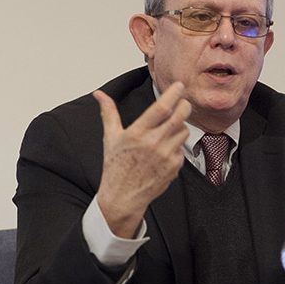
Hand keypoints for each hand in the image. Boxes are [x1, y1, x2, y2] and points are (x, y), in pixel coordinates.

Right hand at [93, 82, 190, 237]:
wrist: (122, 197)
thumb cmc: (115, 167)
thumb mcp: (111, 138)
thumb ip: (108, 113)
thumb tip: (99, 94)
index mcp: (137, 133)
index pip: (161, 108)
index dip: (173, 94)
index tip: (179, 86)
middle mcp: (153, 144)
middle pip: (180, 117)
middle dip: (184, 106)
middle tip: (183, 103)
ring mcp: (166, 156)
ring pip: (184, 131)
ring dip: (180, 127)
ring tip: (169, 130)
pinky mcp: (174, 167)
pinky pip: (183, 149)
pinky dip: (177, 146)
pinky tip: (165, 150)